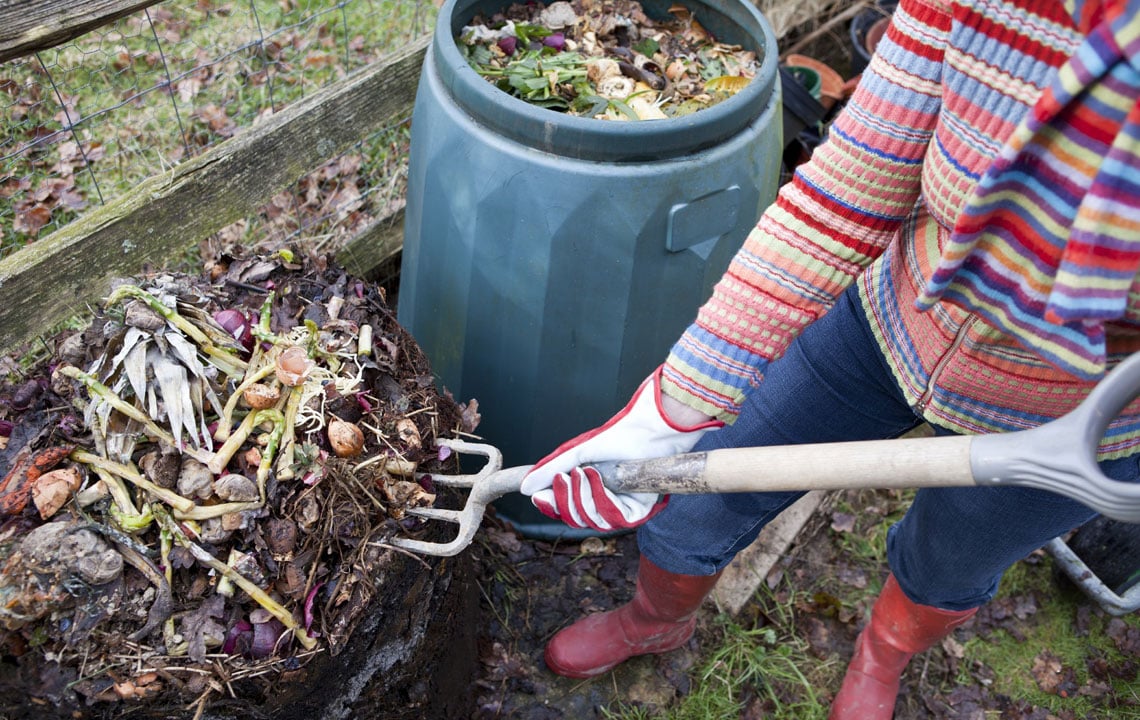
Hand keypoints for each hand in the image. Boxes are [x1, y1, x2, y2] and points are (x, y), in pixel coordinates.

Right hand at [520, 366, 721, 530]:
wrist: (648, 430)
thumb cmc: (617, 437)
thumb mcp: (576, 453)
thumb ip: (550, 470)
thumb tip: (525, 488)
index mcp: (590, 490)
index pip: (565, 510)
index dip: (551, 505)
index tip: (537, 496)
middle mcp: (605, 502)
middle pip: (575, 519)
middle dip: (566, 499)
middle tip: (564, 477)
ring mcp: (621, 508)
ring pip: (592, 521)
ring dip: (583, 496)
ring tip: (584, 472)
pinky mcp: (639, 512)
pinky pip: (613, 518)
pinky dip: (602, 498)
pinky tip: (599, 478)